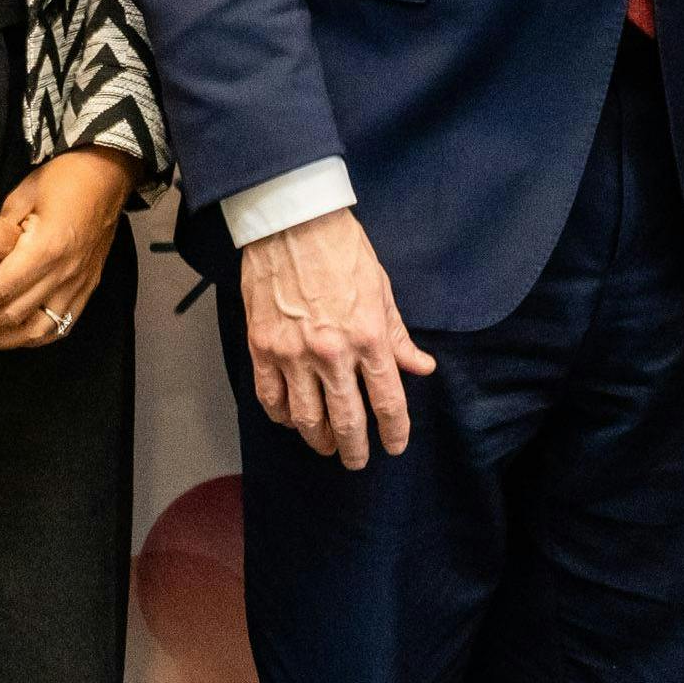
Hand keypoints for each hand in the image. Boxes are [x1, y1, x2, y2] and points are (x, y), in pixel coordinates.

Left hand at [0, 148, 137, 348]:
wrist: (109, 174)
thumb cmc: (64, 178)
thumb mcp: (22, 194)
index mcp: (46, 248)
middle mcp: (64, 273)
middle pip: (12, 317)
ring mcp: (78, 285)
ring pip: (35, 332)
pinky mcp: (86, 288)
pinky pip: (58, 327)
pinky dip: (29, 338)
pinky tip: (6, 338)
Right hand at [238, 209, 438, 469]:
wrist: (292, 221)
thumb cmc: (341, 249)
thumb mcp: (382, 289)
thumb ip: (398, 335)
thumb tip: (421, 367)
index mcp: (368, 337)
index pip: (387, 401)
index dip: (394, 431)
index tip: (394, 446)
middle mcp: (331, 352)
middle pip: (346, 421)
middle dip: (355, 449)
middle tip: (357, 461)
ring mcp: (292, 353)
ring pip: (305, 418)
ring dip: (318, 439)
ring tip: (326, 444)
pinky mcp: (262, 347)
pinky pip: (270, 398)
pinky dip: (282, 416)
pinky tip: (291, 419)